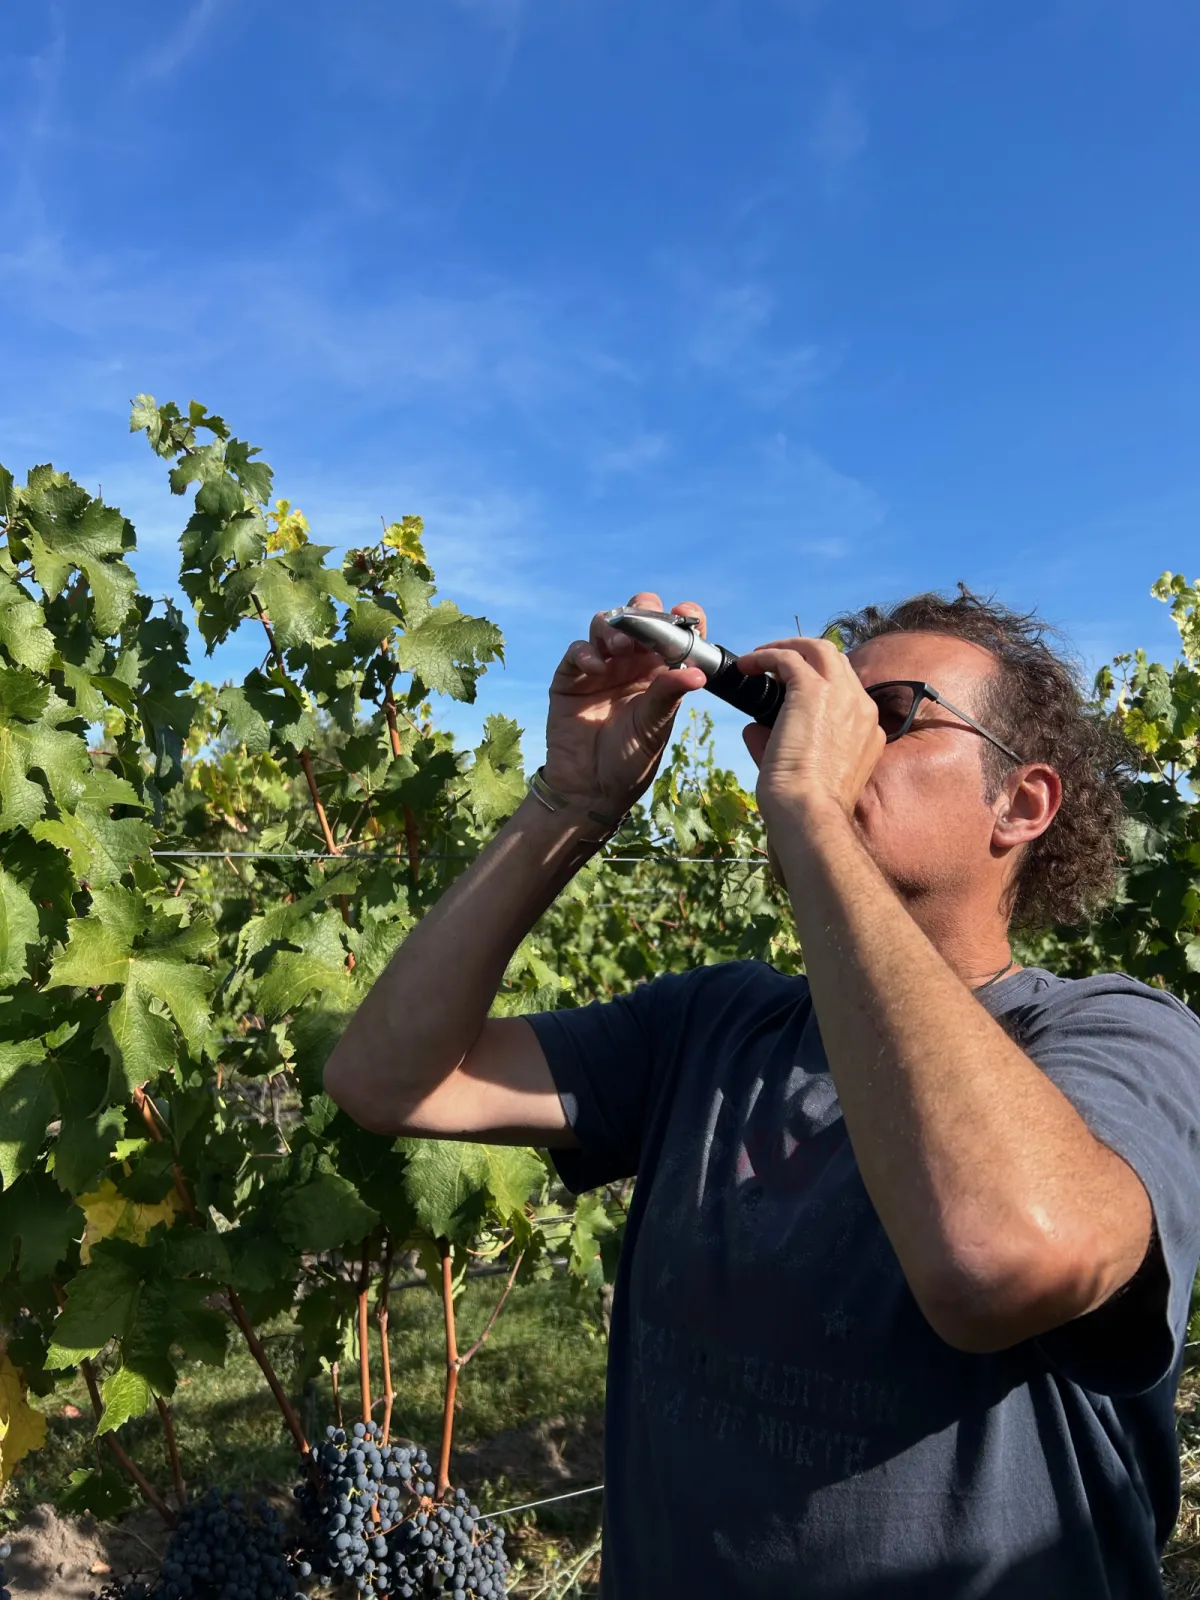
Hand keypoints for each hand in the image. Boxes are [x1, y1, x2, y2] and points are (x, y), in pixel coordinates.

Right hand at [543, 592, 707, 814]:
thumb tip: (697, 673)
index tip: (686, 615)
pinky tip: (595, 668)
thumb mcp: (654, 727)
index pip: (675, 632)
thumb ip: (668, 695)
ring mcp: (601, 667)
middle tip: (646, 627)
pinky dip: (586, 652)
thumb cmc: (629, 760)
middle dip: (643, 611)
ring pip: (605, 625)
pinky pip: (578, 650)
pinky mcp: (571, 676)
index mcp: (660, 671)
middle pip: (638, 615)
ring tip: (620, 647)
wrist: (590, 789)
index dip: (683, 617)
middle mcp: (631, 662)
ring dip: (614, 629)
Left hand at [736, 637, 884, 825]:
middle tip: (775, 665)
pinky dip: (766, 655)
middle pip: (837, 661)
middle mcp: (862, 707)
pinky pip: (789, 657)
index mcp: (869, 730)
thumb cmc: (805, 805)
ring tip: (759, 657)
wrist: (810, 812)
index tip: (791, 688)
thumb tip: (753, 728)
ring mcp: (842, 696)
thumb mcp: (802, 770)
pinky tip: (747, 664)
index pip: (848, 690)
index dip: (820, 682)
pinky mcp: (814, 691)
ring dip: (788, 648)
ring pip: (819, 649)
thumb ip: (780, 743)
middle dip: (807, 656)